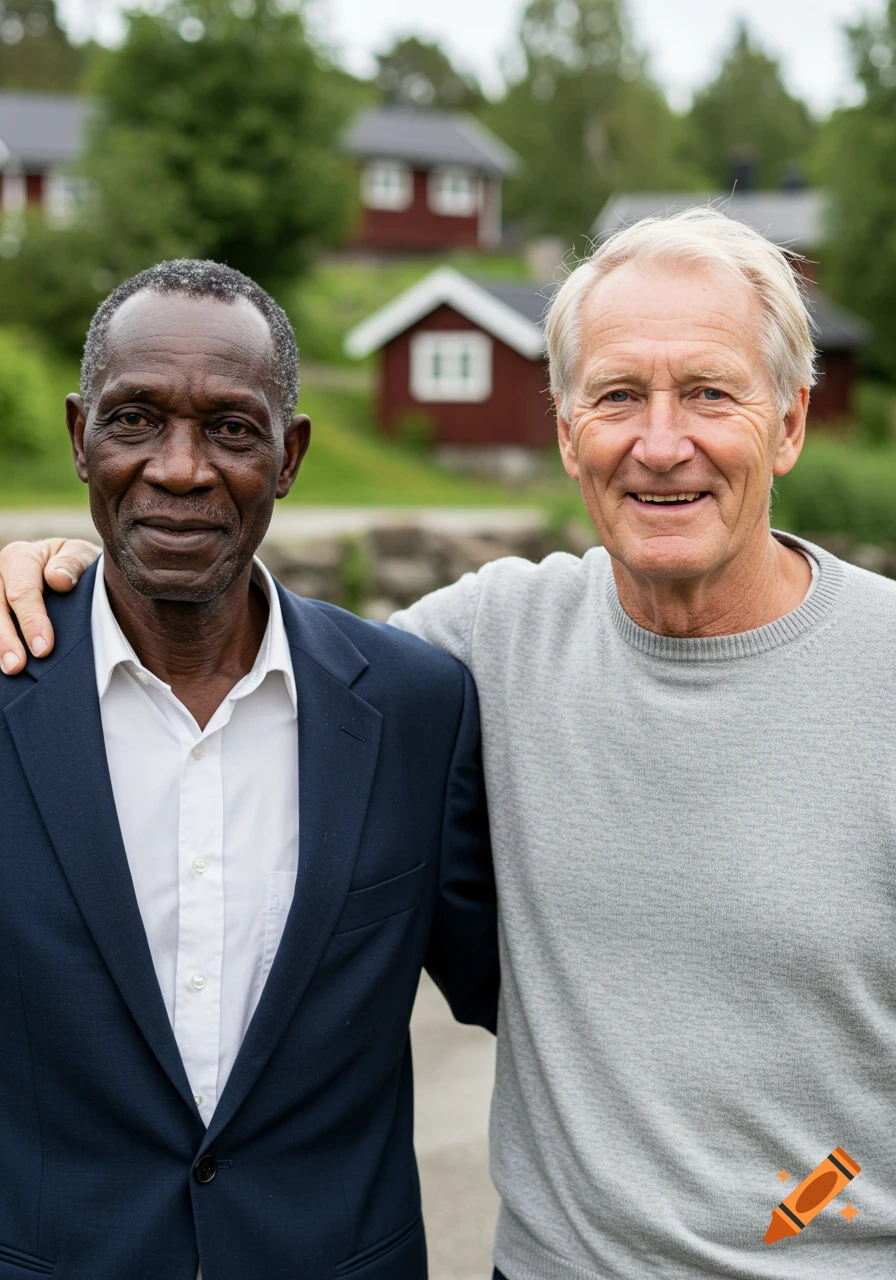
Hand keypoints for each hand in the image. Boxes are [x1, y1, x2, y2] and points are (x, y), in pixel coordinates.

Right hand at [0, 538, 100, 673]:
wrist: (72, 569)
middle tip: (17, 666)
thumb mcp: (81, 555)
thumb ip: (72, 563)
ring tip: (10, 669)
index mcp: (20, 557)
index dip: (31, 621)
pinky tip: (3, 664)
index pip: (22, 592)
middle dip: (7, 640)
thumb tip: (58, 579)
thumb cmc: (76, 564)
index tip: (43, 648)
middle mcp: (0, 574)